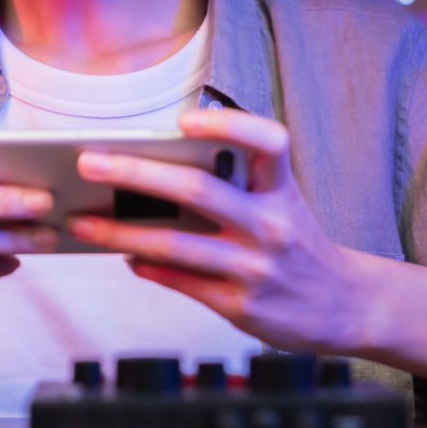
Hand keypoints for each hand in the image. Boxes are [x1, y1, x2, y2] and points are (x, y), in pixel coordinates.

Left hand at [69, 108, 366, 354]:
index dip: (228, 125)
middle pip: (196, 189)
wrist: (344, 306)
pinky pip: (181, 281)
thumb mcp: (281, 202)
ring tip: (82, 223)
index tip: (184, 122)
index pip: (268, 141)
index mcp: (281, 188)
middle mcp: (270, 223)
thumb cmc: (295, 241)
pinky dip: (147, 267)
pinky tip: (125, 258)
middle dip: (135, 174)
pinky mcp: (241, 305)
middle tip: (87, 163)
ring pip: (175, 243)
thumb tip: (154, 171)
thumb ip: (235, 184)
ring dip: (120, 233)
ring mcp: (255, 266)